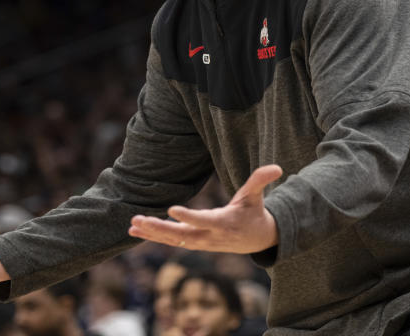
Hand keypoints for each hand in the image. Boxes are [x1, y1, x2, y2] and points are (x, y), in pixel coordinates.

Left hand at [128, 164, 282, 253]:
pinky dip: (153, 237)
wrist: (257, 240)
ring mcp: (200, 242)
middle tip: (139, 220)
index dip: (189, 217)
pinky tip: (134, 231)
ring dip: (152, 233)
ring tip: (132, 225)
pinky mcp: (194, 243)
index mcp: (224, 223)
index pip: (204, 221)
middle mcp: (209, 236)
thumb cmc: (254, 213)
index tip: (172, 210)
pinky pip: (171, 242)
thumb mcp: (256, 197)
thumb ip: (261, 181)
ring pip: (173, 240)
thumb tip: (277, 167)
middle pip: (182, 235)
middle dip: (160, 229)